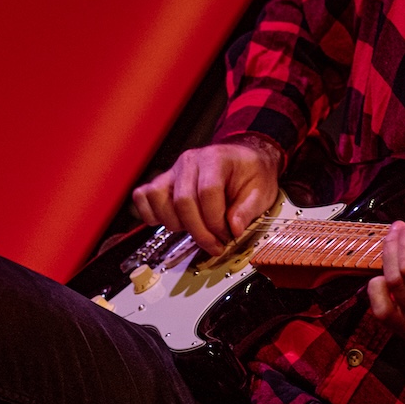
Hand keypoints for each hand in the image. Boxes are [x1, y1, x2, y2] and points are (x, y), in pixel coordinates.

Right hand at [131, 138, 280, 255]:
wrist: (242, 160)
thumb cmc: (250, 173)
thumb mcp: (261, 191)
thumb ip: (247, 209)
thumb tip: (233, 228)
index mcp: (215, 159)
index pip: (207, 192)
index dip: (215, 221)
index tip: (226, 236)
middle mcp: (189, 162)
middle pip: (182, 201)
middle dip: (199, 231)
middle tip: (215, 244)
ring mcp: (173, 171)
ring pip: (158, 199)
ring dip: (175, 223)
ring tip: (195, 230)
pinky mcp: (163, 182)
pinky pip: (143, 196)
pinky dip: (151, 214)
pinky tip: (172, 222)